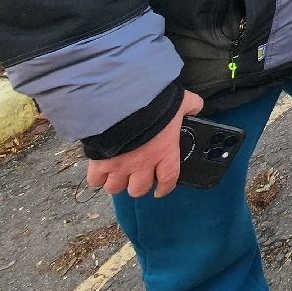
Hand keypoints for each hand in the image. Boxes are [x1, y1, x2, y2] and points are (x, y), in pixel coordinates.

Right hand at [86, 89, 203, 198]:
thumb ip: (191, 106)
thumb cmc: (153, 103)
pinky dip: (98, 178)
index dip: (165, 188)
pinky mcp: (100, 162)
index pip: (168, 179)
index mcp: (165, 152)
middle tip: (137, 177)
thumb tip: (196, 106)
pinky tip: (101, 171)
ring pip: (116, 188)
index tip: (161, 190)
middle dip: (138, 185)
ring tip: (118, 174)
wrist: (122, 100)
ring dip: (118, 183)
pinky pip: (96, 181)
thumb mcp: (181, 101)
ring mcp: (120, 165)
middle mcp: (142, 164)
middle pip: (139, 189)